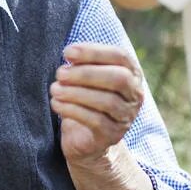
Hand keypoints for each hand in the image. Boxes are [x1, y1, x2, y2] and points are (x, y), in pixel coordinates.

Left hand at [50, 43, 144, 165]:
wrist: (86, 137)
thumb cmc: (86, 97)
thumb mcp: (87, 77)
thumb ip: (83, 63)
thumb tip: (71, 54)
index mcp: (131, 72)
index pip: (119, 56)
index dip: (93, 52)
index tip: (67, 52)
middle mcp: (135, 94)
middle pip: (119, 78)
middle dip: (86, 73)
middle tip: (60, 73)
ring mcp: (126, 116)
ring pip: (107, 101)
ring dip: (76, 92)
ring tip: (55, 89)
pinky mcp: (113, 135)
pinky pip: (96, 121)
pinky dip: (73, 110)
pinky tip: (56, 103)